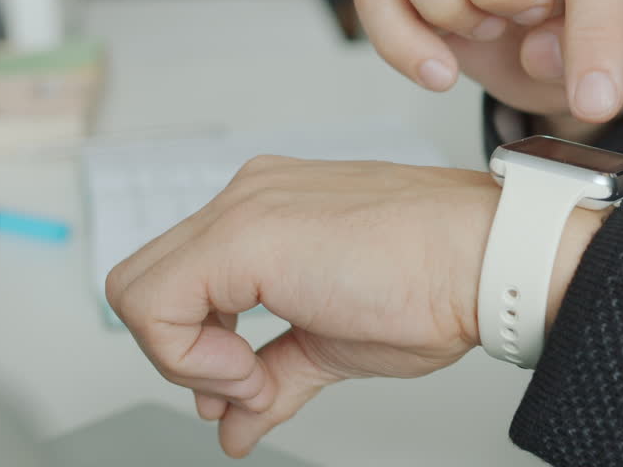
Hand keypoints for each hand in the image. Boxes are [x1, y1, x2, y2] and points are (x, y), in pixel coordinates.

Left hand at [106, 156, 602, 456]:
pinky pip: (154, 304)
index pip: (182, 281)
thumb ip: (274, 378)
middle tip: (244, 381)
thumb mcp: (333, 345)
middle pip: (147, 284)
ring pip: (136, 291)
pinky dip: (186, 356)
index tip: (247, 379)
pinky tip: (250, 370)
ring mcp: (243, 208)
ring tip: (254, 375)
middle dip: (180, 351)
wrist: (486, 259)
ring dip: (183, 355)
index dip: (195, 345)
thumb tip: (234, 424)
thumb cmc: (436, 283)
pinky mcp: (243, 234)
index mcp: (268, 212)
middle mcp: (248, 198)